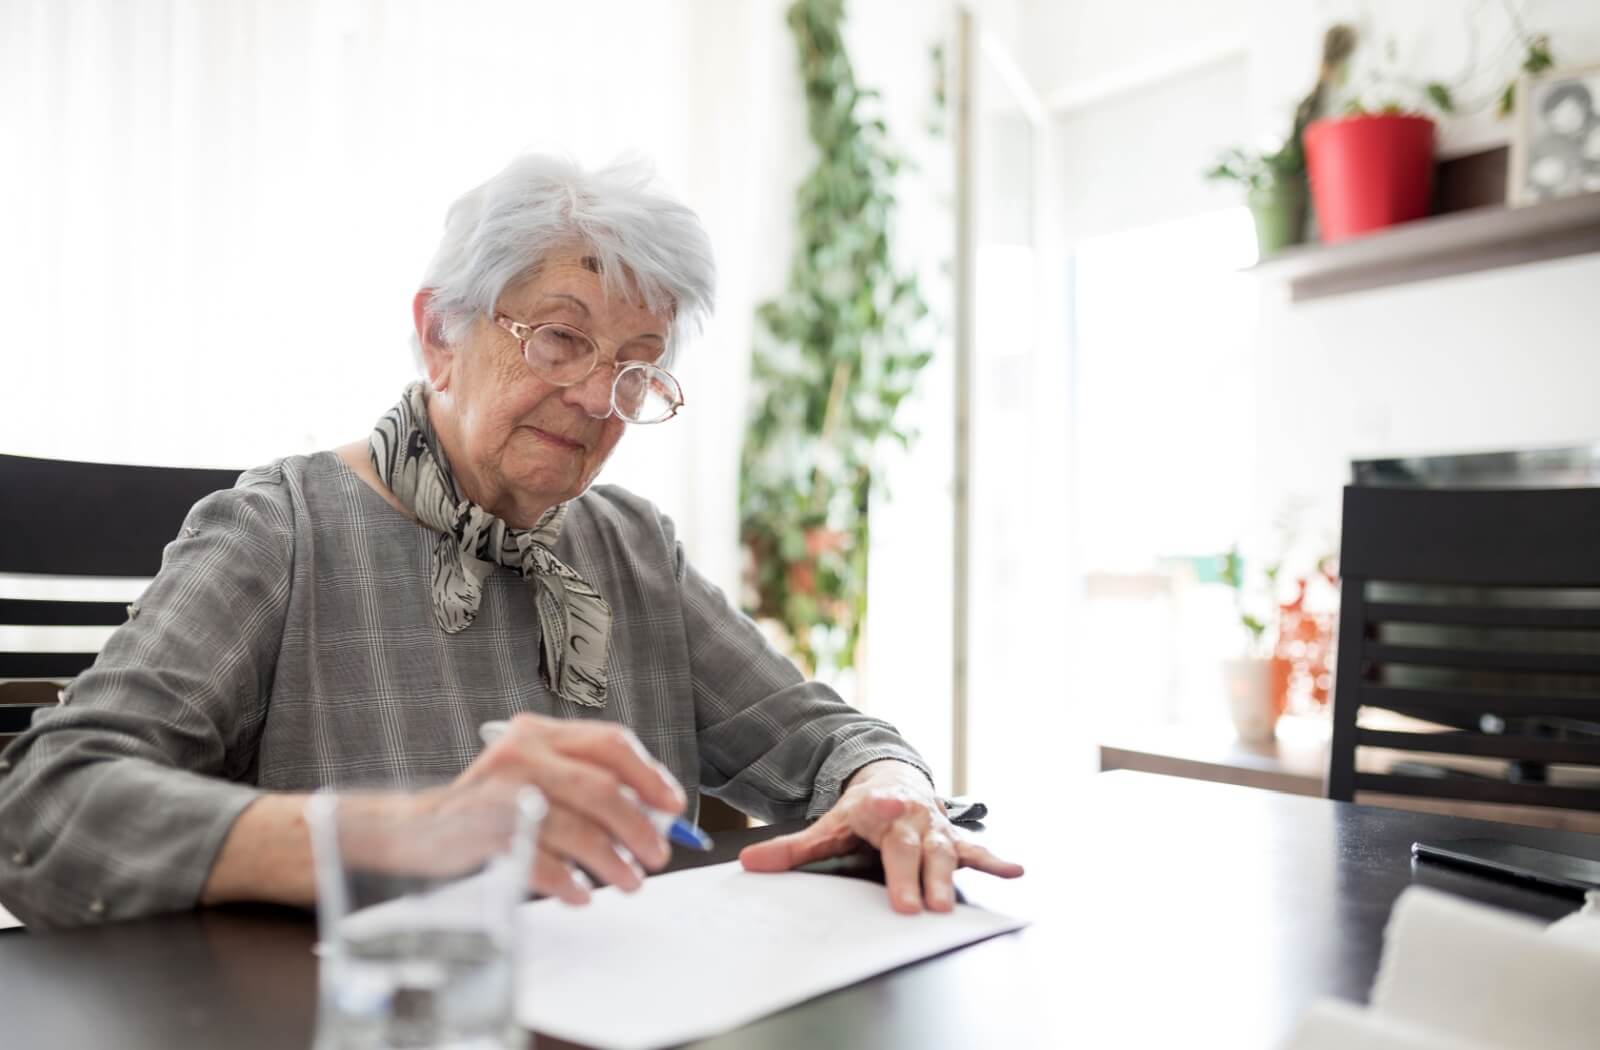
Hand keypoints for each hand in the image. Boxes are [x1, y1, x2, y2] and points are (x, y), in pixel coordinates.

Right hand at [442, 713, 685, 905]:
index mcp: (541, 733)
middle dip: (639, 827)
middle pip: (601, 788)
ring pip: (578, 827)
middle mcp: (522, 754)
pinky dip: (569, 882)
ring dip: (612, 861)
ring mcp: (503, 791)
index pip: (610, 743)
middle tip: (656, 854)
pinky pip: (542, 861)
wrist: (418, 827)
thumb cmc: (491, 805)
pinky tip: (580, 893)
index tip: (673, 806)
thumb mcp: (539, 776)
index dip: (650, 775)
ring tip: (628, 881)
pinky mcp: (485, 830)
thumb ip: (588, 783)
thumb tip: (653, 812)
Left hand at [737, 761, 1022, 913]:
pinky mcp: (953, 838)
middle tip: (915, 905)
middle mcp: (910, 815)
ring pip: (943, 852)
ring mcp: (935, 827)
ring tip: (945, 906)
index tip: (888, 805)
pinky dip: (994, 860)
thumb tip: (749, 864)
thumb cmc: (861, 811)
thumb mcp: (827, 825)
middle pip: (911, 846)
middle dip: (913, 875)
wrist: (895, 778)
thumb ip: (792, 849)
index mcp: (876, 807)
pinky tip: (1014, 870)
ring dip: (946, 878)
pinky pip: (975, 850)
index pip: (878, 808)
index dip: (884, 807)